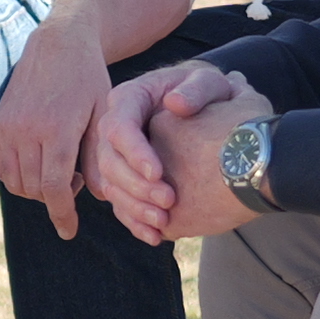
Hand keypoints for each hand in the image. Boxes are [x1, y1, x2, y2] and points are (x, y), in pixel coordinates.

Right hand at [0, 13, 123, 234]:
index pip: (53, 187)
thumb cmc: (88, 79)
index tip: (69, 231)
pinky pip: (1, 167)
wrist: (58, 44)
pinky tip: (38, 165)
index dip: (62, 214)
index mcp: (56, 129)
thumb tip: (103, 199)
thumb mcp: (104, 114)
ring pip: (15, 182)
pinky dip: (17, 177)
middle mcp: (26, 130)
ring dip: (35, 190)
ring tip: (58, 172)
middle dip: (54, 198)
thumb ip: (100, 156)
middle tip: (75, 182)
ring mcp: (8, 127)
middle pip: (34, 189)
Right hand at [88, 58, 247, 244]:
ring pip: (110, 185)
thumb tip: (173, 103)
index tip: (159, 173)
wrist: (210, 111)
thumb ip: (197, 88)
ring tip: (163, 221)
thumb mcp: (209, 81)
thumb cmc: (209, 93)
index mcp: (130, 99)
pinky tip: (155, 236)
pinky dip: (135, 222)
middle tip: (168, 200)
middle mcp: (116, 127)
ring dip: (135, 207)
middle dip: (136, 185)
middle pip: (109, 161)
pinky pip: (120, 203)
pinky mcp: (125, 177)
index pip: (119, 127)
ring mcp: (118, 154)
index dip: (135, 153)